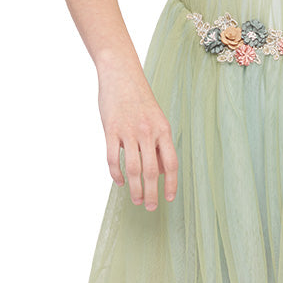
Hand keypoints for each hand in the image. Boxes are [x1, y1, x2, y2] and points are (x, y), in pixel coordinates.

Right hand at [98, 68, 178, 208]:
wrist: (121, 74)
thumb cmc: (140, 99)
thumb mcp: (157, 120)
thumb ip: (159, 145)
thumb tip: (162, 172)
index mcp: (163, 130)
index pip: (171, 163)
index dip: (171, 183)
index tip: (170, 197)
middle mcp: (148, 132)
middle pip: (151, 171)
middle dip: (151, 193)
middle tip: (150, 207)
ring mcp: (129, 131)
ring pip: (133, 168)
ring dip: (135, 188)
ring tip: (136, 200)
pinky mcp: (111, 130)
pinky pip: (113, 158)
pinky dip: (116, 174)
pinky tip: (120, 182)